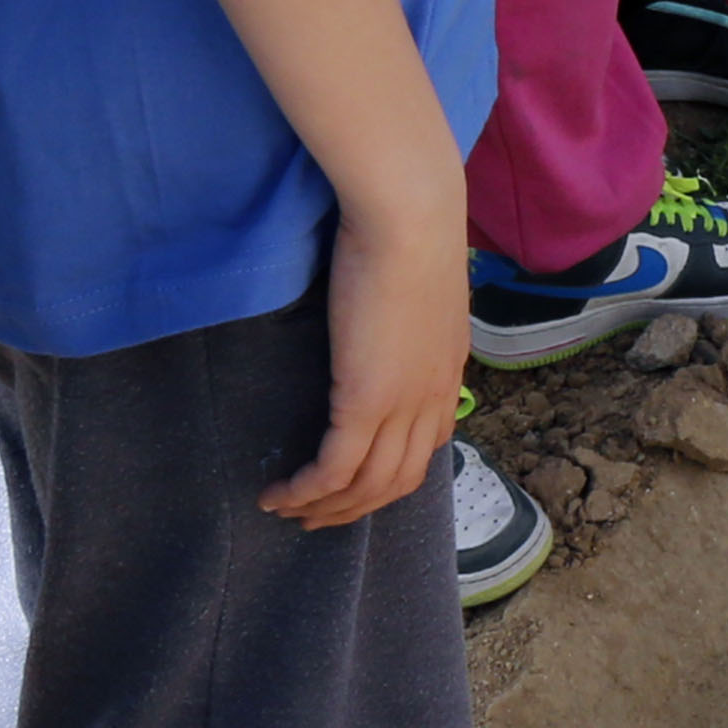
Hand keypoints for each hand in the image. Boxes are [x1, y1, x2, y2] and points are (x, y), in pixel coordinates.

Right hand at [265, 189, 470, 529]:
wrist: (411, 214)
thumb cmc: (409, 225)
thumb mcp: (418, 279)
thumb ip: (405, 308)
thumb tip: (379, 308)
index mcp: (447, 369)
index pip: (427, 445)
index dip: (391, 473)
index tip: (355, 481)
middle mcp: (433, 396)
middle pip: (399, 479)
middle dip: (356, 506)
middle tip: (315, 514)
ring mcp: (403, 403)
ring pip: (369, 485)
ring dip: (327, 508)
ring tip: (289, 511)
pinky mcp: (366, 401)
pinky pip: (334, 469)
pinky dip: (307, 492)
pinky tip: (279, 495)